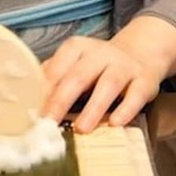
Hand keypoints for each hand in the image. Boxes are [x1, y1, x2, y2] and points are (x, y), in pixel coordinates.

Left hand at [42, 16, 175, 132]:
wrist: (141, 53)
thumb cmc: (98, 66)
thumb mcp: (75, 64)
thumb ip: (54, 78)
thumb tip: (30, 102)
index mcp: (78, 48)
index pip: (58, 66)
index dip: (44, 89)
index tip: (34, 111)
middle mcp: (101, 53)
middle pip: (79, 75)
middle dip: (62, 100)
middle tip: (50, 122)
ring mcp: (124, 65)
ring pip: (108, 84)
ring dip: (94, 107)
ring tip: (82, 128)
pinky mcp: (145, 80)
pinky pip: (136, 94)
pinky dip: (126, 109)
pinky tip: (115, 123)